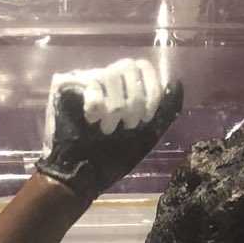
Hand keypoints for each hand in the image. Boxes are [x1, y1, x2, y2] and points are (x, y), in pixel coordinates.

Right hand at [35, 58, 182, 197]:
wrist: (82, 175)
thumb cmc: (112, 158)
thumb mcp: (147, 135)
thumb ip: (164, 110)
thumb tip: (176, 83)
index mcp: (125, 87)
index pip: (144, 67)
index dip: (151, 90)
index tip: (147, 118)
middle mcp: (106, 78)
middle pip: (128, 67)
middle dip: (134, 102)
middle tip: (127, 126)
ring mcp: (86, 80)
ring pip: (111, 74)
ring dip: (115, 108)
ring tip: (107, 129)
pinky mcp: (66, 86)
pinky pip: (92, 83)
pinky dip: (97, 106)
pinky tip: (91, 121)